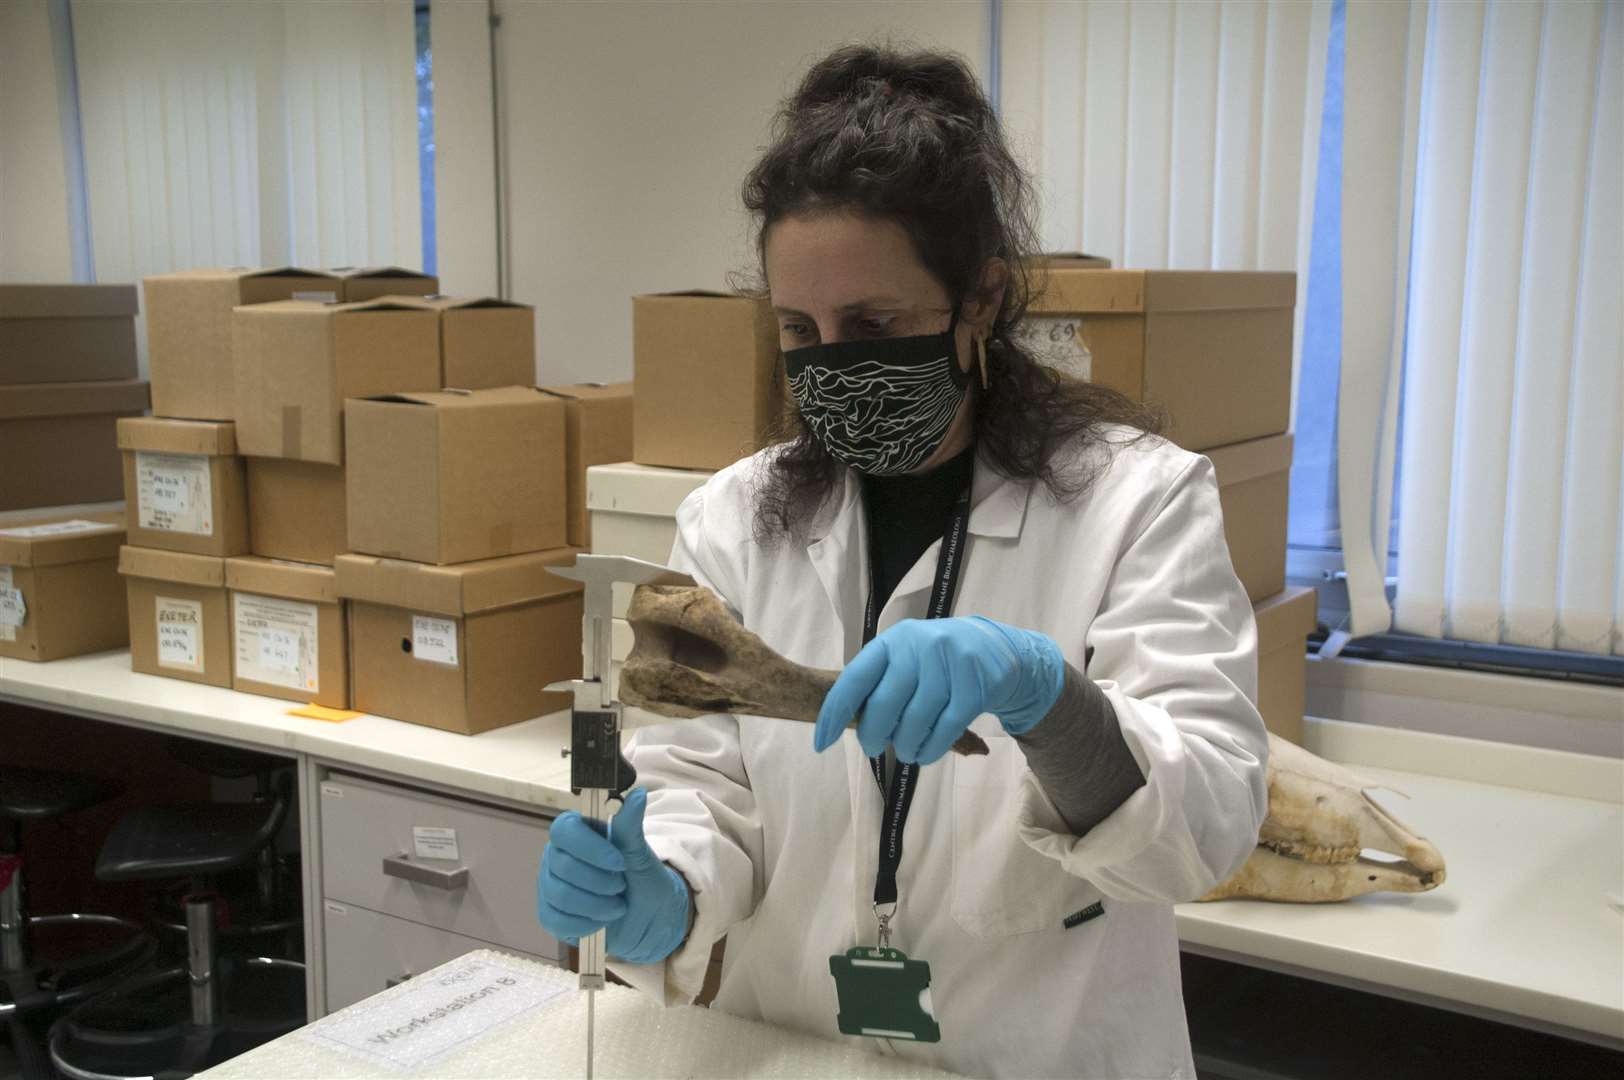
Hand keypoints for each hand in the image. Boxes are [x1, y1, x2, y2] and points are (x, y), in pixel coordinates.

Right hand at [535, 787, 689, 964]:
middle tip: (622, 887)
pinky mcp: (550, 914)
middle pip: (563, 866)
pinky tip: (602, 921)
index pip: (564, 829)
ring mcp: (550, 885)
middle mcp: (557, 856)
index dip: (590, 848)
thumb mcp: (641, 853)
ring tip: (618, 905)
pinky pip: (556, 920)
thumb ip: (631, 825)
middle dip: (600, 882)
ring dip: (597, 905)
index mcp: (577, 832)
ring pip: (560, 895)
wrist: (648, 917)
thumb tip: (638, 794)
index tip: (619, 863)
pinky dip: (586, 924)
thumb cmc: (642, 879)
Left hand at [813, 616, 1064, 762]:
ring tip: (906, 751)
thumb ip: (878, 682)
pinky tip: (925, 753)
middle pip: (883, 707)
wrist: (995, 649)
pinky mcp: (974, 688)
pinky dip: (930, 750)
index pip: (854, 679)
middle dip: (873, 736)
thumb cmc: (936, 660)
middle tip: (874, 747)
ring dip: (905, 748)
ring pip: (914, 724)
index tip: (821, 743)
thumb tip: (840, 723)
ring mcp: (948, 666)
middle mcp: (918, 648)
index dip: (834, 713)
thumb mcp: (905, 658)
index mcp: (892, 642)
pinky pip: (944, 732)